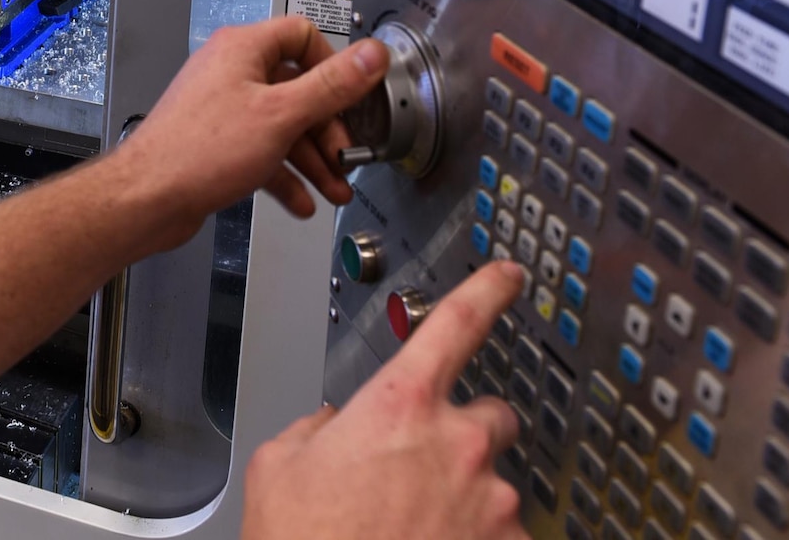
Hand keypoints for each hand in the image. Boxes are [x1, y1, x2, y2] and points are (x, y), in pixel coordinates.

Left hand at [109, 15, 387, 247]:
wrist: (148, 198)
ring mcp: (222, 108)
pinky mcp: (217, 143)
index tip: (353, 95)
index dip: (333, 65)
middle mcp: (231, 73)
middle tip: (346, 157)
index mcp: (243, 50)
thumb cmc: (199, 151)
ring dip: (312, 160)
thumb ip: (331, 86)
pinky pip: (262, 151)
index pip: (302, 36)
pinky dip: (284, 175)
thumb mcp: (282, 115)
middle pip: (297, 89)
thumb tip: (371, 55)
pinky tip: (302, 201)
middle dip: (327, 129)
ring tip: (334, 189)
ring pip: (282, 126)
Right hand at [241, 262, 528, 539]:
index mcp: (401, 405)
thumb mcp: (279, 466)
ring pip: (495, 485)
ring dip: (465, 498)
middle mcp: (459, 445)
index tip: (509, 275)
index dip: (488, 290)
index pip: (457, 323)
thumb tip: (330, 426)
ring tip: (412, 528)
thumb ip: (315, 429)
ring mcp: (491, 504)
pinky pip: (501, 536)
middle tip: (423, 467)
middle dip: (464, 433)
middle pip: (491, 415)